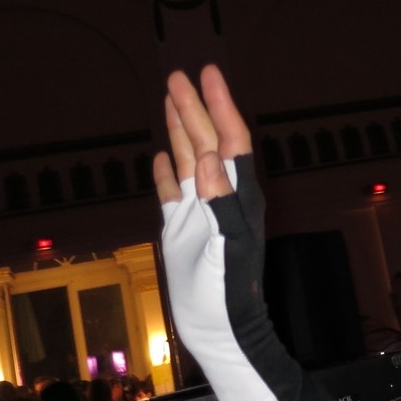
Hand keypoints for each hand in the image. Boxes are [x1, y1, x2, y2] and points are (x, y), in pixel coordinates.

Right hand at [155, 65, 300, 400]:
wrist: (219, 327)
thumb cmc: (229, 291)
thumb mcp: (228, 246)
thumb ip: (222, 203)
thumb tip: (211, 158)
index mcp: (238, 195)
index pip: (231, 138)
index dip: (221, 105)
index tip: (208, 73)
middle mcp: (221, 196)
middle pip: (208, 141)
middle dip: (194, 107)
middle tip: (178, 74)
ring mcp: (201, 211)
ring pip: (191, 159)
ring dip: (181, 128)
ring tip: (170, 98)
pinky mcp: (182, 230)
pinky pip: (173, 193)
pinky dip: (167, 171)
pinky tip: (162, 156)